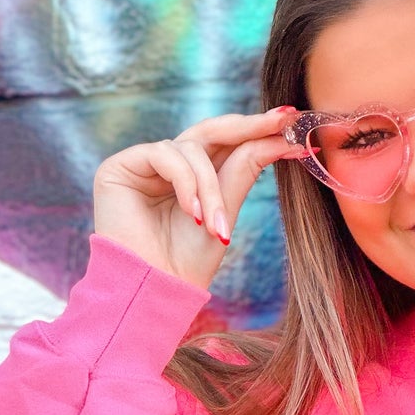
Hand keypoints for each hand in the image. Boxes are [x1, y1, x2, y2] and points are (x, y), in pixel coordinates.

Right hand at [91, 106, 301, 289]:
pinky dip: (185, 183)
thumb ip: (245, 169)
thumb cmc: (188, 263)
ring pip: (193, 149)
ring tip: (216, 225)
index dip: (258, 131)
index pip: (227, 143)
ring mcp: (144, 164)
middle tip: (281, 122)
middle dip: (248, 127)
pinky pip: (165, 155)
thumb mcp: (226, 211)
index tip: (294, 123)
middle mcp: (168, 165)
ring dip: (210, 188)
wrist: (154, 291)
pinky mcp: (120, 166)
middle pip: (211, 131)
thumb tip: (281, 136)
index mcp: (193, 177)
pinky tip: (191, 214)